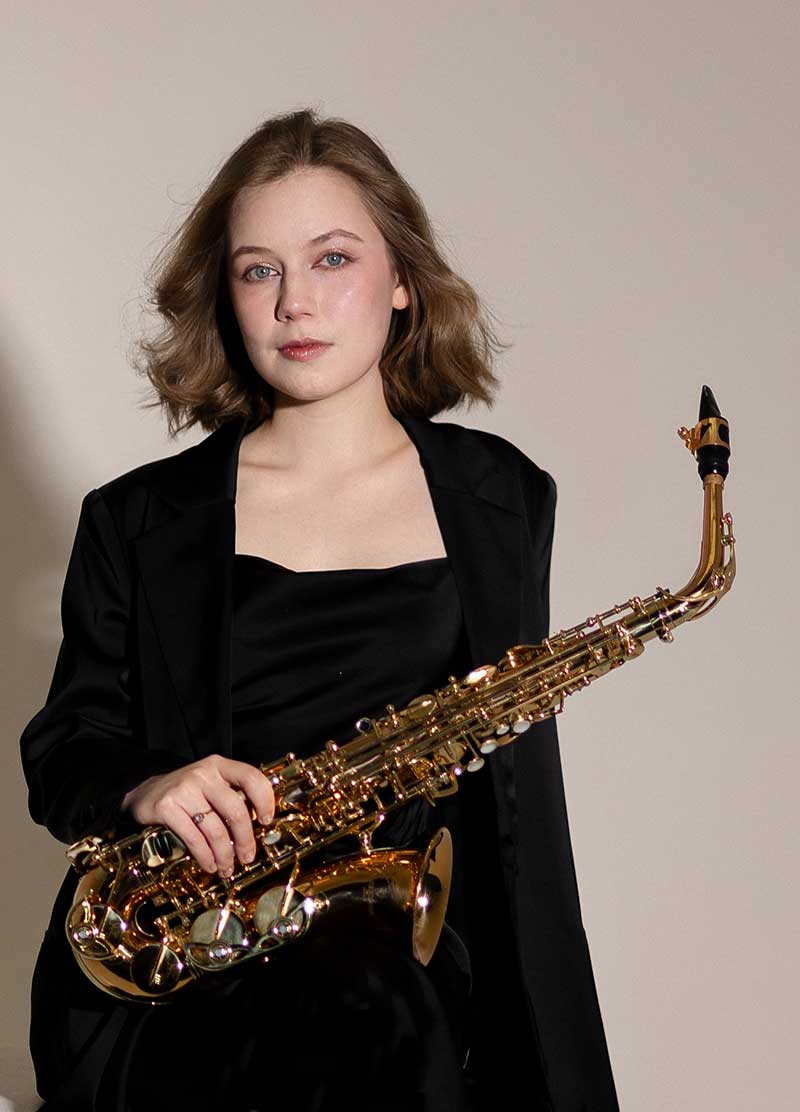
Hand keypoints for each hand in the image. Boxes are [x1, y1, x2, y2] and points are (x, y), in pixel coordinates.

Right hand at [120, 755, 274, 875]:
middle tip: (248, 856)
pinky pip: (194, 838)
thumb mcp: (211, 785)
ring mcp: (184, 789)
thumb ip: (233, 796)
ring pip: (216, 829)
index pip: (251, 777)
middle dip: (245, 839)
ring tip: (227, 868)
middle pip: (236, 810)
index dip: (264, 800)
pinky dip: (205, 856)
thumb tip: (259, 824)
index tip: (266, 821)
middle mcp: (203, 774)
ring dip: (225, 855)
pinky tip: (210, 865)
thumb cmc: (187, 794)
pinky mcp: (167, 807)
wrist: (145, 794)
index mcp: (219, 765)